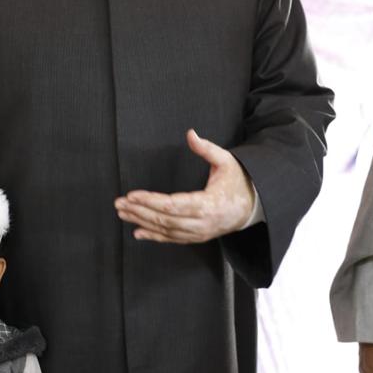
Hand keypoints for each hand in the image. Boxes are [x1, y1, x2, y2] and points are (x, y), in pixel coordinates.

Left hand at [114, 129, 255, 243]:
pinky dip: (154, 236)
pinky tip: (137, 232)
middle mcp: (202, 223)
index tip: (132, 194)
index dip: (150, 201)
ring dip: (142, 222)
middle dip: (139, 211)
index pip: (173, 205)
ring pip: (165, 230)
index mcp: (209, 204)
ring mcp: (199, 233)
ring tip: (123, 212)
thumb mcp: (227, 161)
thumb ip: (207, 149)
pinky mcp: (197, 237)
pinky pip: (172, 239)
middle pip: (165, 219)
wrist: (252, 207)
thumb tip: (191, 134)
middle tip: (119, 203)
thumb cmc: (238, 182)